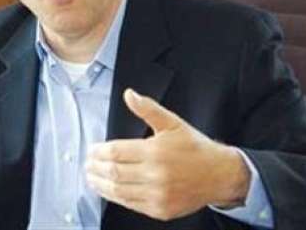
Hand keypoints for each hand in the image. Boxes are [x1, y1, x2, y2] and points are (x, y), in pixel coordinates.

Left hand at [85, 89, 249, 220]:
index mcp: (155, 152)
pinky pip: (131, 204)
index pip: (116, 152)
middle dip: (95, 168)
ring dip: (101, 184)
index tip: (91, 150)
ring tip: (91, 177)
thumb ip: (148, 109)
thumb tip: (129, 94)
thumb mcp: (172, 123)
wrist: (219, 175)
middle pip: (114, 172)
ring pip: (119, 191)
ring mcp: (158, 195)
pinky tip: (109, 190)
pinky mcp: (160, 210)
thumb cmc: (195, 148)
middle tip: (87, 164)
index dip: (99, 152)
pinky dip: (115, 197)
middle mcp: (156, 175)